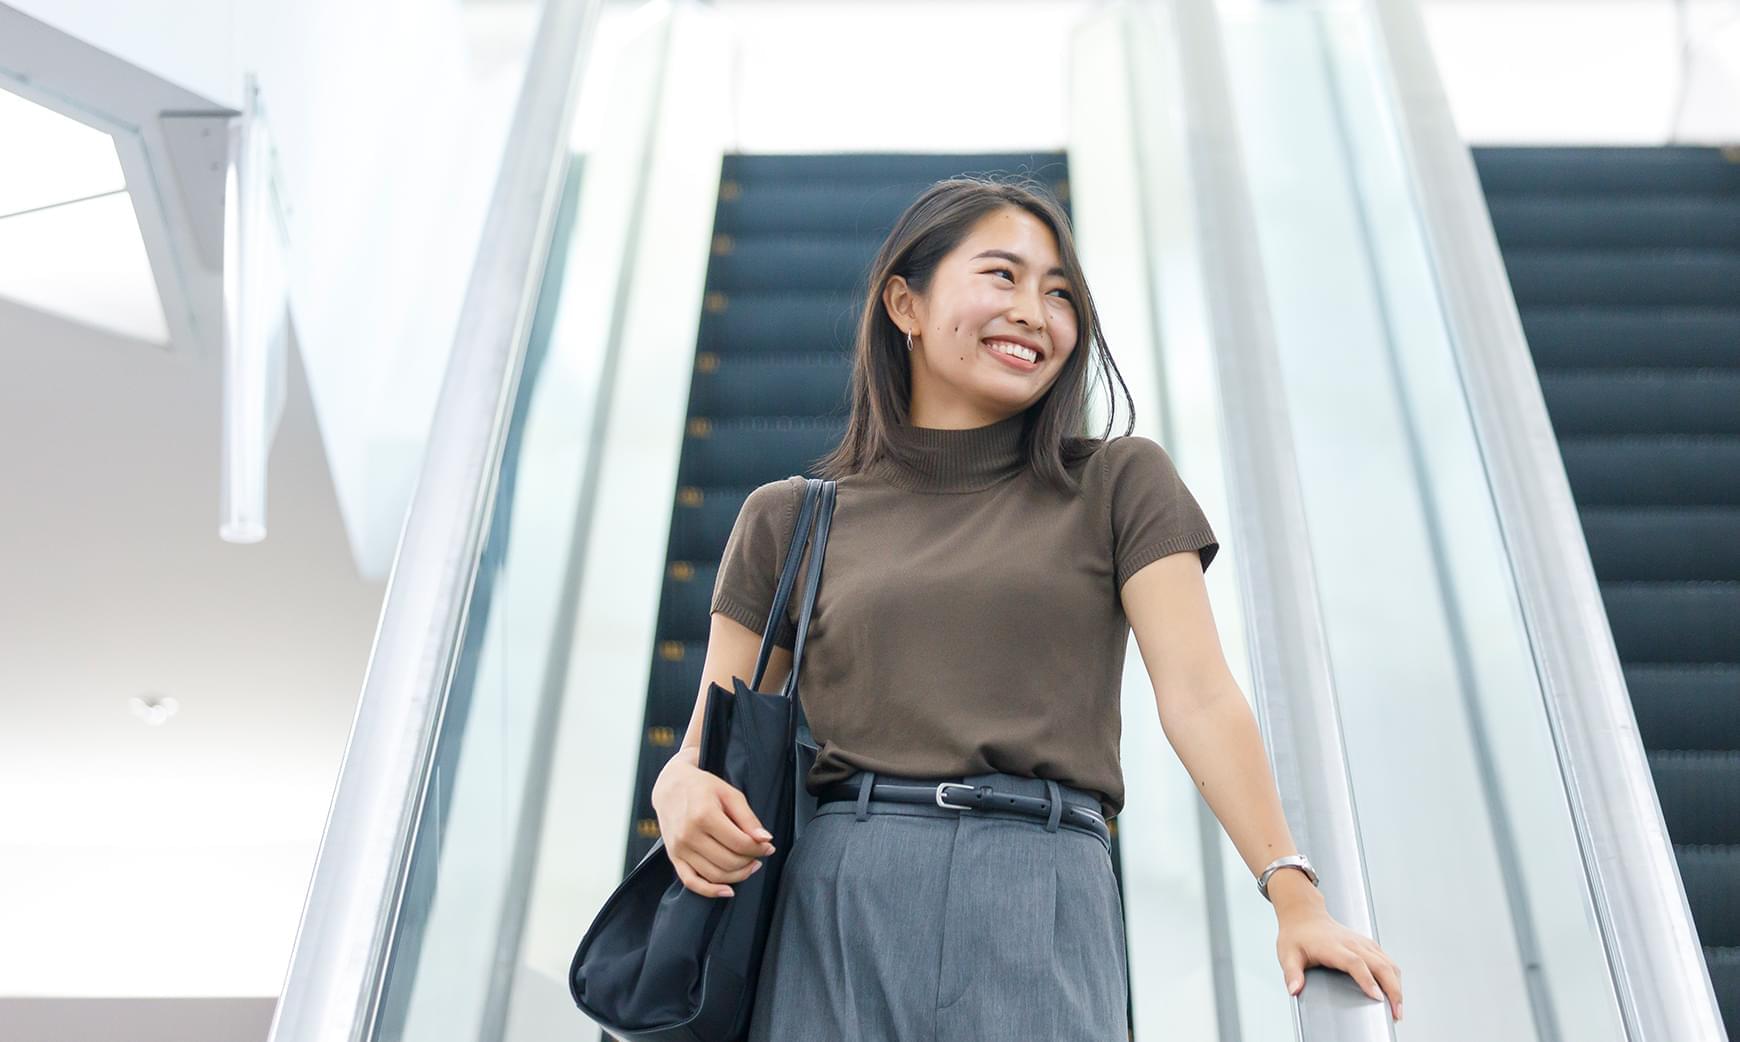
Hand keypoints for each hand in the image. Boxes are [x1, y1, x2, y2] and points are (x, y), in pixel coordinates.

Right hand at [651, 748, 776, 898]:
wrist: (671, 787)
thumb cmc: (703, 788)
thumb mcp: (730, 794)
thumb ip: (748, 818)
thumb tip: (765, 840)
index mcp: (704, 815)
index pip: (739, 843)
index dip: (759, 848)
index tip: (768, 846)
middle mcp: (689, 834)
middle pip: (728, 861)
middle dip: (750, 861)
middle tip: (759, 854)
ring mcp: (679, 848)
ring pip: (714, 875)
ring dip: (738, 876)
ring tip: (749, 865)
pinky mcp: (673, 857)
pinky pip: (692, 882)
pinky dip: (710, 891)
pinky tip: (728, 890)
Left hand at [1275, 902, 1403, 1021]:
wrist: (1304, 915)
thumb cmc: (1296, 936)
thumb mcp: (1287, 954)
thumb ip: (1291, 973)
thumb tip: (1294, 990)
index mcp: (1333, 946)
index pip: (1355, 963)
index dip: (1368, 980)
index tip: (1377, 997)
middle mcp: (1352, 943)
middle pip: (1379, 964)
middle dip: (1392, 989)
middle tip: (1396, 1013)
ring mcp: (1362, 943)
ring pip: (1388, 963)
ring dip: (1397, 985)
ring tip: (1398, 1008)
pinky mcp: (1368, 945)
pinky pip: (1387, 960)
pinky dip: (1394, 977)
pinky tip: (1394, 993)